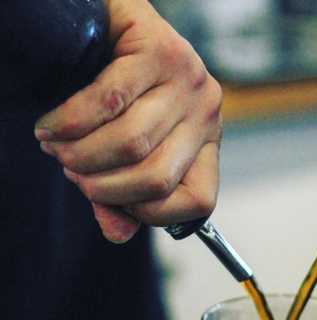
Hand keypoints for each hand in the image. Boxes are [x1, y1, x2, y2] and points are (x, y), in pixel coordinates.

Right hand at [34, 0, 221, 242]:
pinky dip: (70, 122)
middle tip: (72, 172)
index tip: (109, 198)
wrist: (105, 28)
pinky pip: (110, 101)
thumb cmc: (117, 98)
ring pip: (132, 143)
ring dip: (82, 156)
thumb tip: (119, 235)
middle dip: (102, 186)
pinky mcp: (160, 48)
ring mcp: (188, 80)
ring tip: (58, 149)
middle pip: (157, 177)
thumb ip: (122, 199)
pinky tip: (52, 126)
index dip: (149, 212)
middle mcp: (206, 114)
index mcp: (205, 145)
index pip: (198, 201)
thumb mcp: (123, 155)